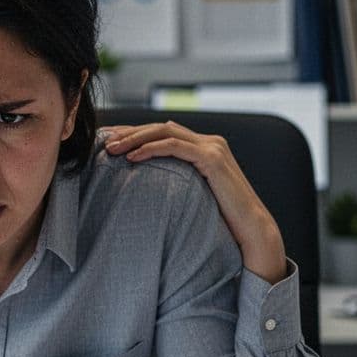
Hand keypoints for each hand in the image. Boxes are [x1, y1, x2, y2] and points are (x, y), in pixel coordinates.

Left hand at [102, 123, 286, 283]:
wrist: (251, 230)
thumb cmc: (222, 220)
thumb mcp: (194, 195)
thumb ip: (178, 183)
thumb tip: (148, 189)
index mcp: (205, 147)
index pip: (164, 132)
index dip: (135, 134)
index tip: (110, 141)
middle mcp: (210, 142)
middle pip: (161, 127)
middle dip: (130, 132)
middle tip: (105, 141)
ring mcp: (212, 148)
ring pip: (165, 131)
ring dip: (135, 137)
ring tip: (113, 149)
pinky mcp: (212, 159)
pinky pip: (175, 147)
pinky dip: (151, 149)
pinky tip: (133, 158)